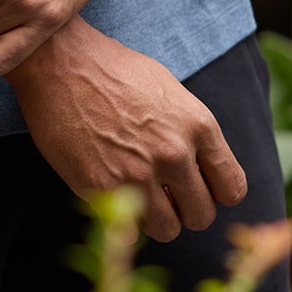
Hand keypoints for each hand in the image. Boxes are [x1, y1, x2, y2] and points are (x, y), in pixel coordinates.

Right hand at [10, 16, 247, 241]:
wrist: (60, 62)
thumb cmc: (114, 70)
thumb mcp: (169, 90)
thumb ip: (192, 131)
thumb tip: (203, 167)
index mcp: (198, 125)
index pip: (232, 188)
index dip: (215, 191)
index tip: (197, 186)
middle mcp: (175, 153)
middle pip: (202, 215)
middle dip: (185, 208)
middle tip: (164, 193)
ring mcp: (139, 174)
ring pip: (168, 229)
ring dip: (156, 218)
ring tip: (139, 194)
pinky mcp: (103, 188)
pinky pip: (130, 228)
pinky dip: (124, 219)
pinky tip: (113, 191)